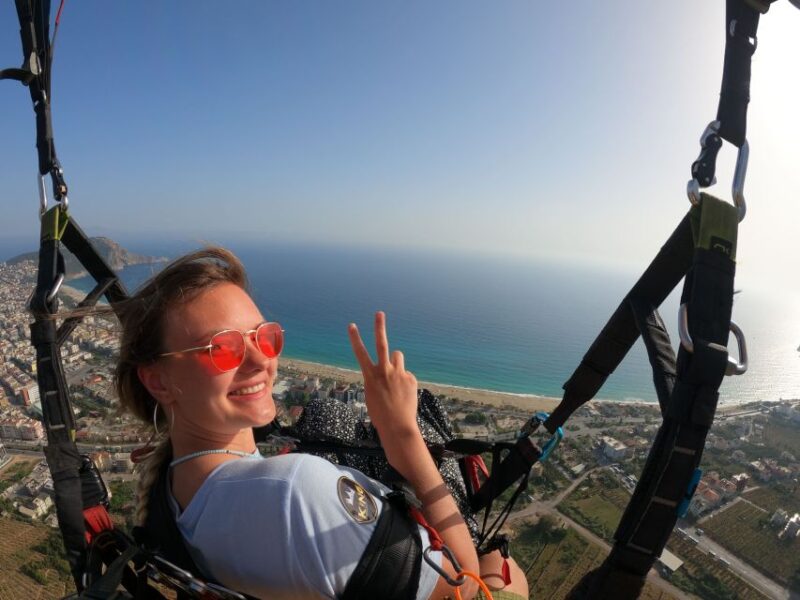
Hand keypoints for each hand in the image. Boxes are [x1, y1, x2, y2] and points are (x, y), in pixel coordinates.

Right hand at [348, 312, 419, 440]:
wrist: (397, 426)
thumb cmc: (381, 414)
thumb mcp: (373, 395)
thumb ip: (379, 378)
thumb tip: (390, 370)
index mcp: (370, 376)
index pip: (360, 353)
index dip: (355, 338)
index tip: (352, 325)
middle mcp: (384, 371)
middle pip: (381, 343)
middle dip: (379, 327)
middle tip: (379, 313)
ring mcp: (398, 373)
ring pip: (398, 356)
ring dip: (396, 362)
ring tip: (395, 377)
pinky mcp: (411, 378)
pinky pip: (407, 374)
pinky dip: (405, 381)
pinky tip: (404, 394)